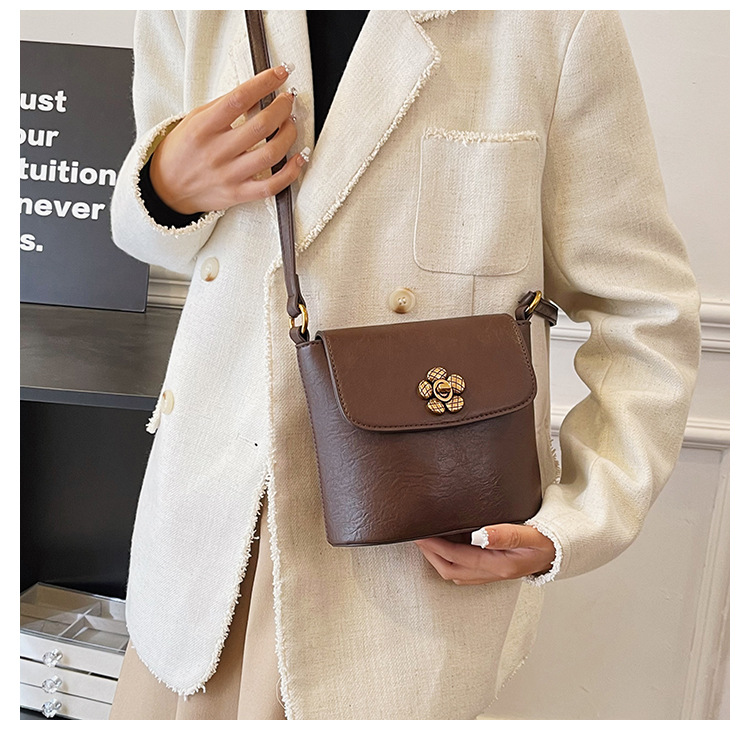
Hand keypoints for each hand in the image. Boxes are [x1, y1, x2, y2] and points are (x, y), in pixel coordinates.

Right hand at [149, 64, 305, 214]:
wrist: (167, 188)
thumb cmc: (182, 150)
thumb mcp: (194, 120)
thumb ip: (223, 107)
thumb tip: (257, 91)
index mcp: (203, 127)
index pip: (239, 99)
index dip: (264, 83)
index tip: (280, 73)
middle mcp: (217, 151)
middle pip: (262, 126)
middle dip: (282, 108)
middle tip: (288, 99)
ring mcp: (229, 175)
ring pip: (271, 154)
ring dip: (289, 135)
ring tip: (292, 123)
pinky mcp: (238, 194)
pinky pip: (271, 186)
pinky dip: (291, 172)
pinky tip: (299, 158)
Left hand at [415, 524, 554, 585]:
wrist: (560, 553)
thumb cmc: (546, 542)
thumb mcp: (530, 535)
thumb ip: (505, 534)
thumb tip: (480, 534)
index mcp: (499, 565)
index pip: (459, 557)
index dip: (436, 547)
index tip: (421, 534)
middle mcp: (492, 574)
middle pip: (451, 570)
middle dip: (431, 554)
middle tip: (416, 537)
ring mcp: (491, 575)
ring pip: (455, 573)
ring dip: (437, 559)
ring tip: (425, 542)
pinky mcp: (491, 572)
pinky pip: (463, 572)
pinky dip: (449, 561)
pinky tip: (445, 548)